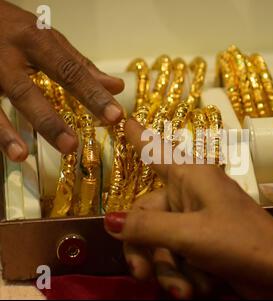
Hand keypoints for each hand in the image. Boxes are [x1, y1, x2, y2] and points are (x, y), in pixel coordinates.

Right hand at [0, 0, 123, 160]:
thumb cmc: (13, 28)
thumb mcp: (47, 38)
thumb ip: (79, 65)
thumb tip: (115, 87)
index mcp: (34, 40)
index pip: (69, 71)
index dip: (93, 94)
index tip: (115, 116)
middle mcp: (6, 54)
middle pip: (26, 91)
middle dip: (49, 120)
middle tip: (71, 146)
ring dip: (6, 132)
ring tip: (21, 155)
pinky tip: (5, 151)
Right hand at [105, 119, 272, 298]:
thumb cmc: (240, 242)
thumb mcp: (190, 234)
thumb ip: (147, 228)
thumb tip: (110, 221)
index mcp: (190, 176)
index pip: (156, 151)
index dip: (138, 136)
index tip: (121, 118)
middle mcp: (190, 195)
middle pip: (146, 217)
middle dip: (146, 251)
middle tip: (142, 273)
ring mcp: (196, 221)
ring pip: (160, 244)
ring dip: (170, 271)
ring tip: (187, 289)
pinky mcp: (203, 244)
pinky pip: (177, 258)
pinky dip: (185, 276)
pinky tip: (201, 287)